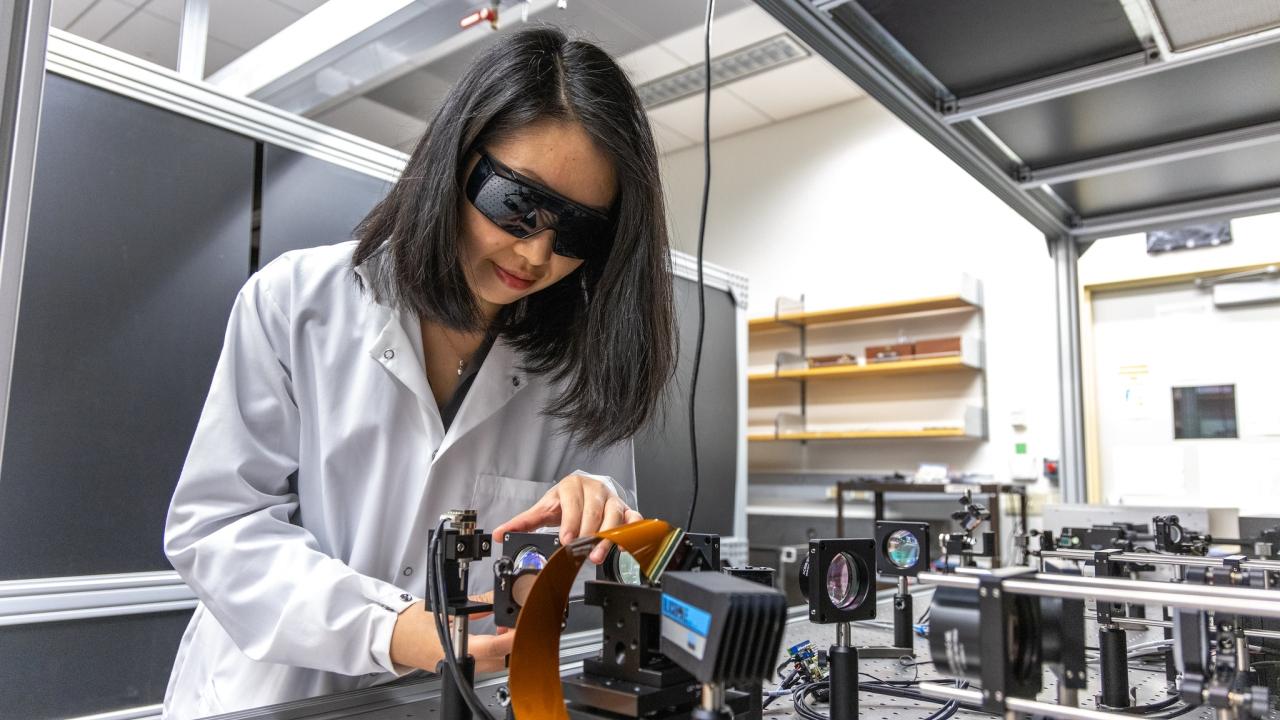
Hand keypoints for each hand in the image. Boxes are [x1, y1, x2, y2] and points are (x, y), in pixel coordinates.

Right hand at [389, 593, 513, 673]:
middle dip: (515, 641)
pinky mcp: (459, 668)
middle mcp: (457, 663)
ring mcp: (458, 668)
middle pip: (500, 660)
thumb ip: (473, 603)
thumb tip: (496, 598)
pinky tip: (496, 635)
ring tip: (506, 626)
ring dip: (506, 647)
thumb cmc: (408, 624)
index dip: (511, 638)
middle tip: (520, 621)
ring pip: (495, 664)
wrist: (390, 639)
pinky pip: (486, 663)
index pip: (491, 648)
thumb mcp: (442, 606)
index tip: (523, 626)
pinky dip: (496, 651)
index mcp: (452, 648)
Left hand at [493, 473, 642, 563]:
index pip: (573, 503)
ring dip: (608, 537)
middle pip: (595, 510)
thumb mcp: (544, 508)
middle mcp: (595, 490)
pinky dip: (631, 532)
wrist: (585, 491)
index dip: (570, 522)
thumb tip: (499, 533)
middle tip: (582, 552)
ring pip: (615, 516)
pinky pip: (633, 519)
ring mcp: (613, 499)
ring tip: (598, 555)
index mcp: (573, 486)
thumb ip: (523, 522)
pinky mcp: (626, 510)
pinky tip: (624, 546)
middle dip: (589, 533)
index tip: (566, 540)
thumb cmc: (565, 500)